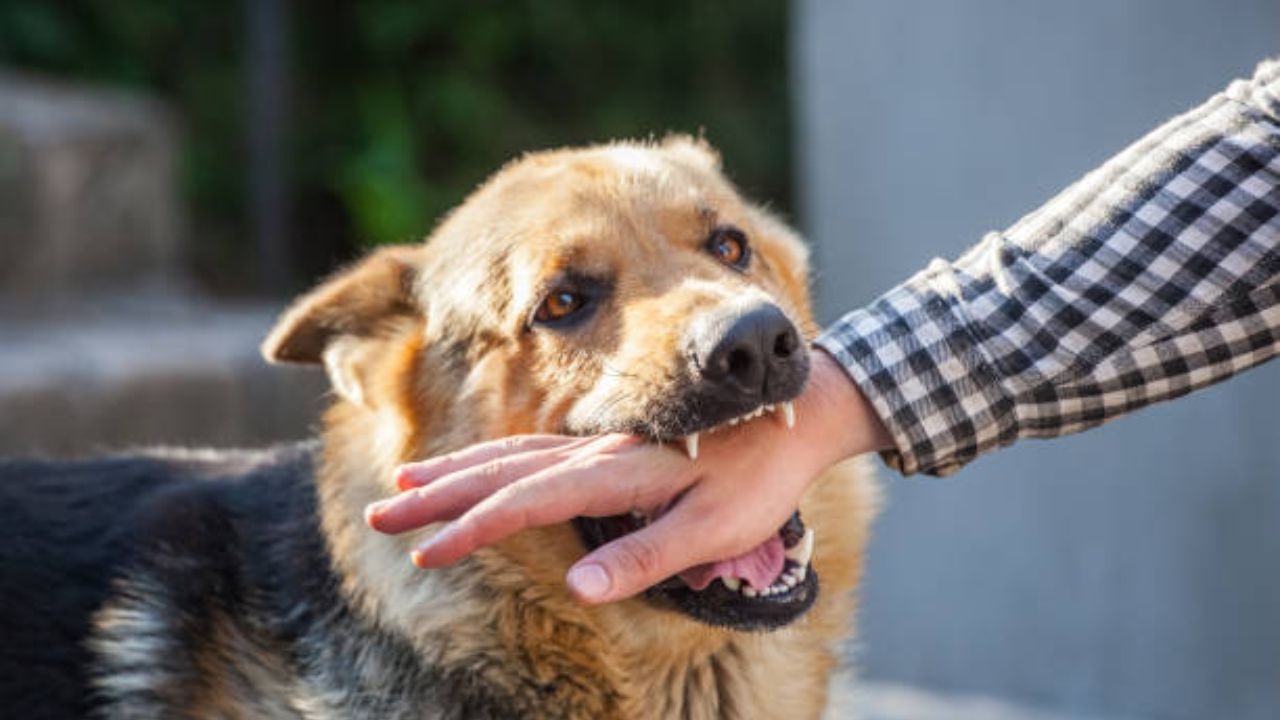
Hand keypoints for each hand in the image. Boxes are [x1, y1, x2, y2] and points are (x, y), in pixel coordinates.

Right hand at [364, 350, 891, 603]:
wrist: (799, 412)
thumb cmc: (761, 477)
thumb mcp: (715, 528)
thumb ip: (647, 556)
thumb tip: (579, 587)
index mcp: (619, 473)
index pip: (528, 502)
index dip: (473, 529)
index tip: (427, 552)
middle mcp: (599, 452)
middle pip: (502, 470)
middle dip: (439, 493)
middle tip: (383, 511)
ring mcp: (602, 444)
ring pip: (512, 453)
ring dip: (457, 470)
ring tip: (407, 481)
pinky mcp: (612, 445)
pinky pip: (537, 449)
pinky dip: (494, 459)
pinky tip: (479, 469)